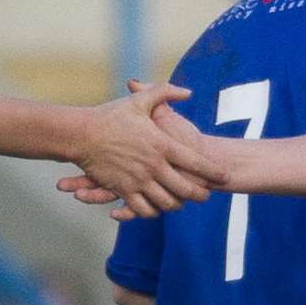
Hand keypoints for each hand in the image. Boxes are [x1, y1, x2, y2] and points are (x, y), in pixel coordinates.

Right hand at [62, 80, 222, 218]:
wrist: (81, 134)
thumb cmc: (110, 116)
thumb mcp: (140, 101)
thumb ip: (165, 92)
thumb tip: (189, 92)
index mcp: (161, 144)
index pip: (196, 162)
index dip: (214, 171)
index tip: (224, 176)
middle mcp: (153, 166)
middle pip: (185, 189)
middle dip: (200, 194)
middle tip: (206, 195)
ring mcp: (138, 180)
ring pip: (166, 202)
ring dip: (177, 205)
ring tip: (182, 203)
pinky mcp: (122, 190)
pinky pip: (142, 209)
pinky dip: (152, 212)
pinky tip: (156, 208)